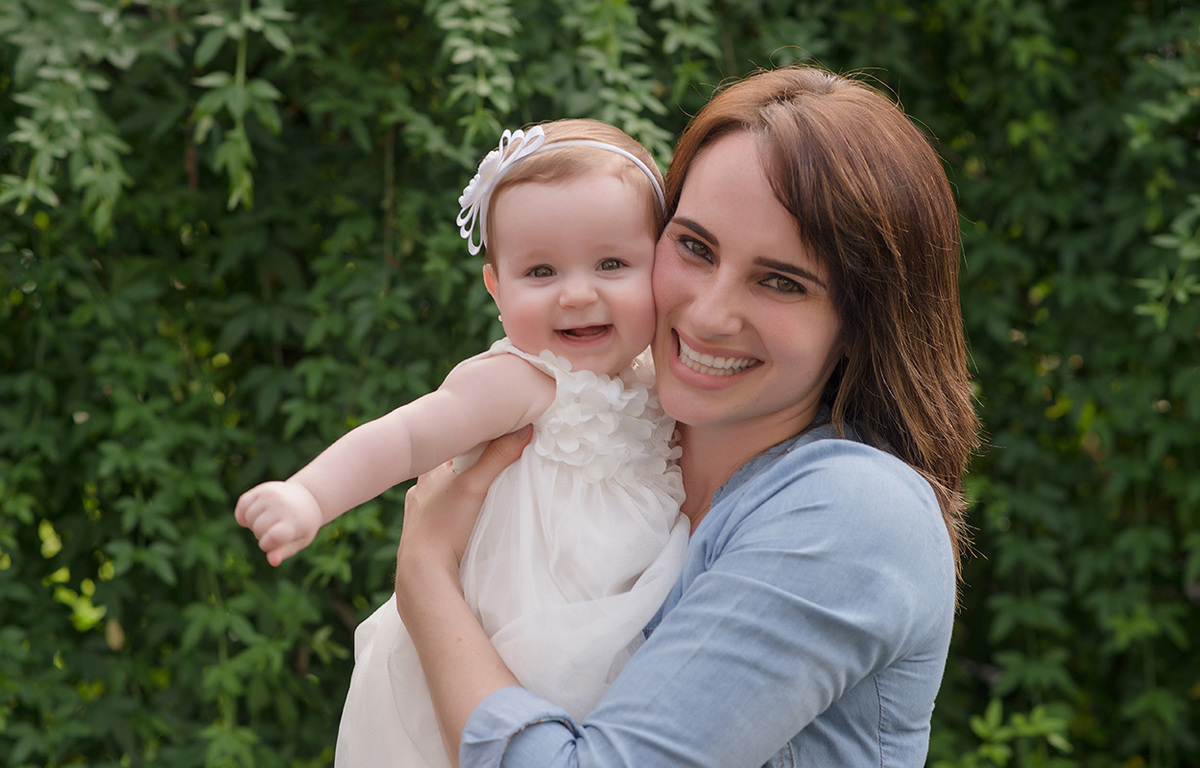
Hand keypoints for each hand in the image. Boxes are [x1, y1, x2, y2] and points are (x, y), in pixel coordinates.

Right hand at [234, 480, 321, 565]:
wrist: (309, 497)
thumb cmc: (303, 525)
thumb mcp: (299, 540)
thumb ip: (284, 551)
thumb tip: (272, 561)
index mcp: (295, 521)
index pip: (271, 538)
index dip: (267, 545)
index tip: (276, 542)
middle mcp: (282, 505)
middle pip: (258, 529)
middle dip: (263, 535)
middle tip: (276, 529)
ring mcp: (272, 494)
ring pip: (248, 518)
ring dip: (254, 523)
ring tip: (270, 520)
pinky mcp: (262, 488)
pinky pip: (242, 504)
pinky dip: (244, 513)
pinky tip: (255, 514)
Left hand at [395, 426, 530, 594]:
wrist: (423, 572)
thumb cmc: (447, 527)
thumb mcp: (476, 485)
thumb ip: (499, 456)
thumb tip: (523, 429)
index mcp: (430, 470)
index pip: (458, 446)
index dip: (479, 441)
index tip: (500, 440)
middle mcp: (421, 488)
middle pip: (453, 469)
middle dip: (472, 468)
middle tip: (496, 467)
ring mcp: (419, 512)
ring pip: (446, 493)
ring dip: (462, 492)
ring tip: (482, 494)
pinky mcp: (421, 533)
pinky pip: (441, 514)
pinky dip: (454, 513)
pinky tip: (464, 520)